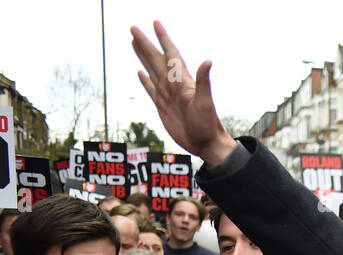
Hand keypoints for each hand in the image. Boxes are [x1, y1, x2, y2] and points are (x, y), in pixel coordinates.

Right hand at [130, 22, 236, 165]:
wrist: (206, 144)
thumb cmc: (208, 124)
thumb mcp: (205, 101)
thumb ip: (204, 81)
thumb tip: (208, 61)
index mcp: (182, 81)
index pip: (171, 54)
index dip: (163, 38)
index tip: (155, 23)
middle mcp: (173, 85)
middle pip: (156, 58)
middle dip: (146, 43)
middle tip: (134, 27)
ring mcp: (167, 95)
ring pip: (151, 70)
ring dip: (143, 56)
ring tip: (134, 42)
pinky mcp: (162, 107)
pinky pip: (150, 90)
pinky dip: (144, 80)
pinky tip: (139, 73)